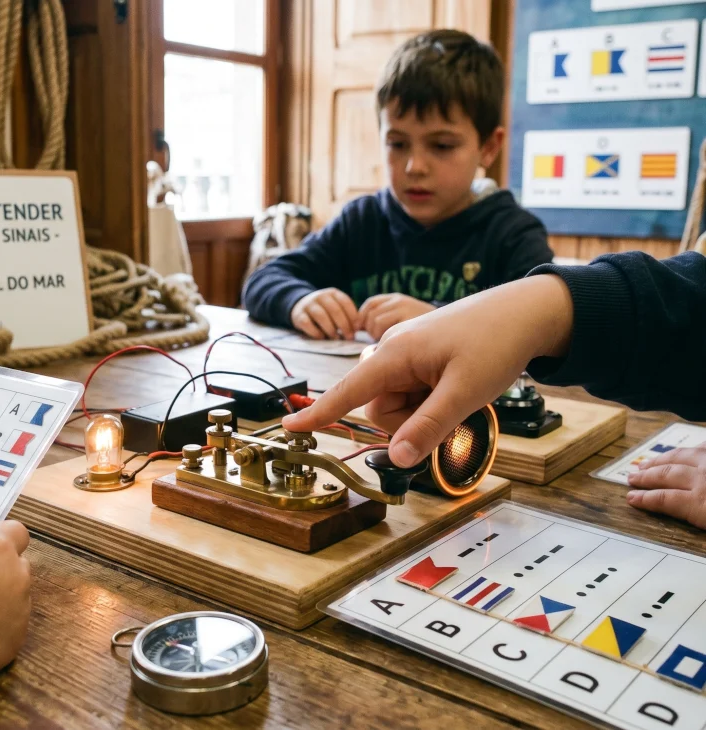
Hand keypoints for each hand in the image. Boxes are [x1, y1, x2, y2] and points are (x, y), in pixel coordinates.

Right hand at [282, 275, 573, 465]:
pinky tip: (456, 383)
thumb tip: (396, 459)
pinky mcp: (421, 354)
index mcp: (394, 354)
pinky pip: (412, 388)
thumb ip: (428, 427)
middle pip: (379, 407)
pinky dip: (431, 397)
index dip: (318, 412)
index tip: (289, 428)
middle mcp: (392, 349)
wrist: (528, 310)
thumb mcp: (464, 392)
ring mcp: (407, 350)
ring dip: (423, 409)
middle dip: (408, 419)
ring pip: (398, 401)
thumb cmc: (496, 342)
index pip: (347, 390)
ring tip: (458, 390)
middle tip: (449, 406)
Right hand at [290, 288, 358, 339]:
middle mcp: (320, 296)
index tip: (357, 329)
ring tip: (336, 338)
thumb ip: (346, 314)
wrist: (300, 306)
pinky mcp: (298, 315)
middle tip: (349, 337)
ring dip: (331, 329)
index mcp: (332, 293)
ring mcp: (308, 305)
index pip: (345, 302)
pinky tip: (322, 337)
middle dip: (344, 325)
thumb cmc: (324, 310)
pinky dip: (316, 332)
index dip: (353, 316)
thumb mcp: (335, 306)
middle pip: (335, 310)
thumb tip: (358, 329)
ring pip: (321, 316)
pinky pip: (307, 324)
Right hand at [627, 446, 705, 528]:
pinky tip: (683, 451)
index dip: (645, 499)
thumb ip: (696, 520)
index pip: (665, 500)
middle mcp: (703, 479)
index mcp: (702, 505)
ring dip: (660, 460)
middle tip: (632, 477)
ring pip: (680, 456)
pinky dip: (689, 449)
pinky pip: (702, 447)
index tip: (631, 498)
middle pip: (667, 475)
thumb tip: (681, 530)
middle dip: (646, 476)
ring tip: (646, 463)